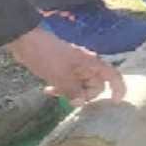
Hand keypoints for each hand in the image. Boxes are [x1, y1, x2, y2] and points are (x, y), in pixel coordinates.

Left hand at [4, 28, 126, 104]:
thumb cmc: (47, 56)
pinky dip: (61, 88)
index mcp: (92, 64)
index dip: (118, 89)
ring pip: (80, 86)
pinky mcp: (64, 69)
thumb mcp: (60, 76)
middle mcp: (87, 66)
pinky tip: (48, 90)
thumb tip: (81, 103)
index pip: (113, 76)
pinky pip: (69, 83)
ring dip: (69, 93)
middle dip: (83, 95)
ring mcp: (75, 67)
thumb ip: (73, 91)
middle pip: (95, 86)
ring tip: (53, 92)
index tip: (113, 103)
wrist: (27, 41)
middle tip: (68, 97)